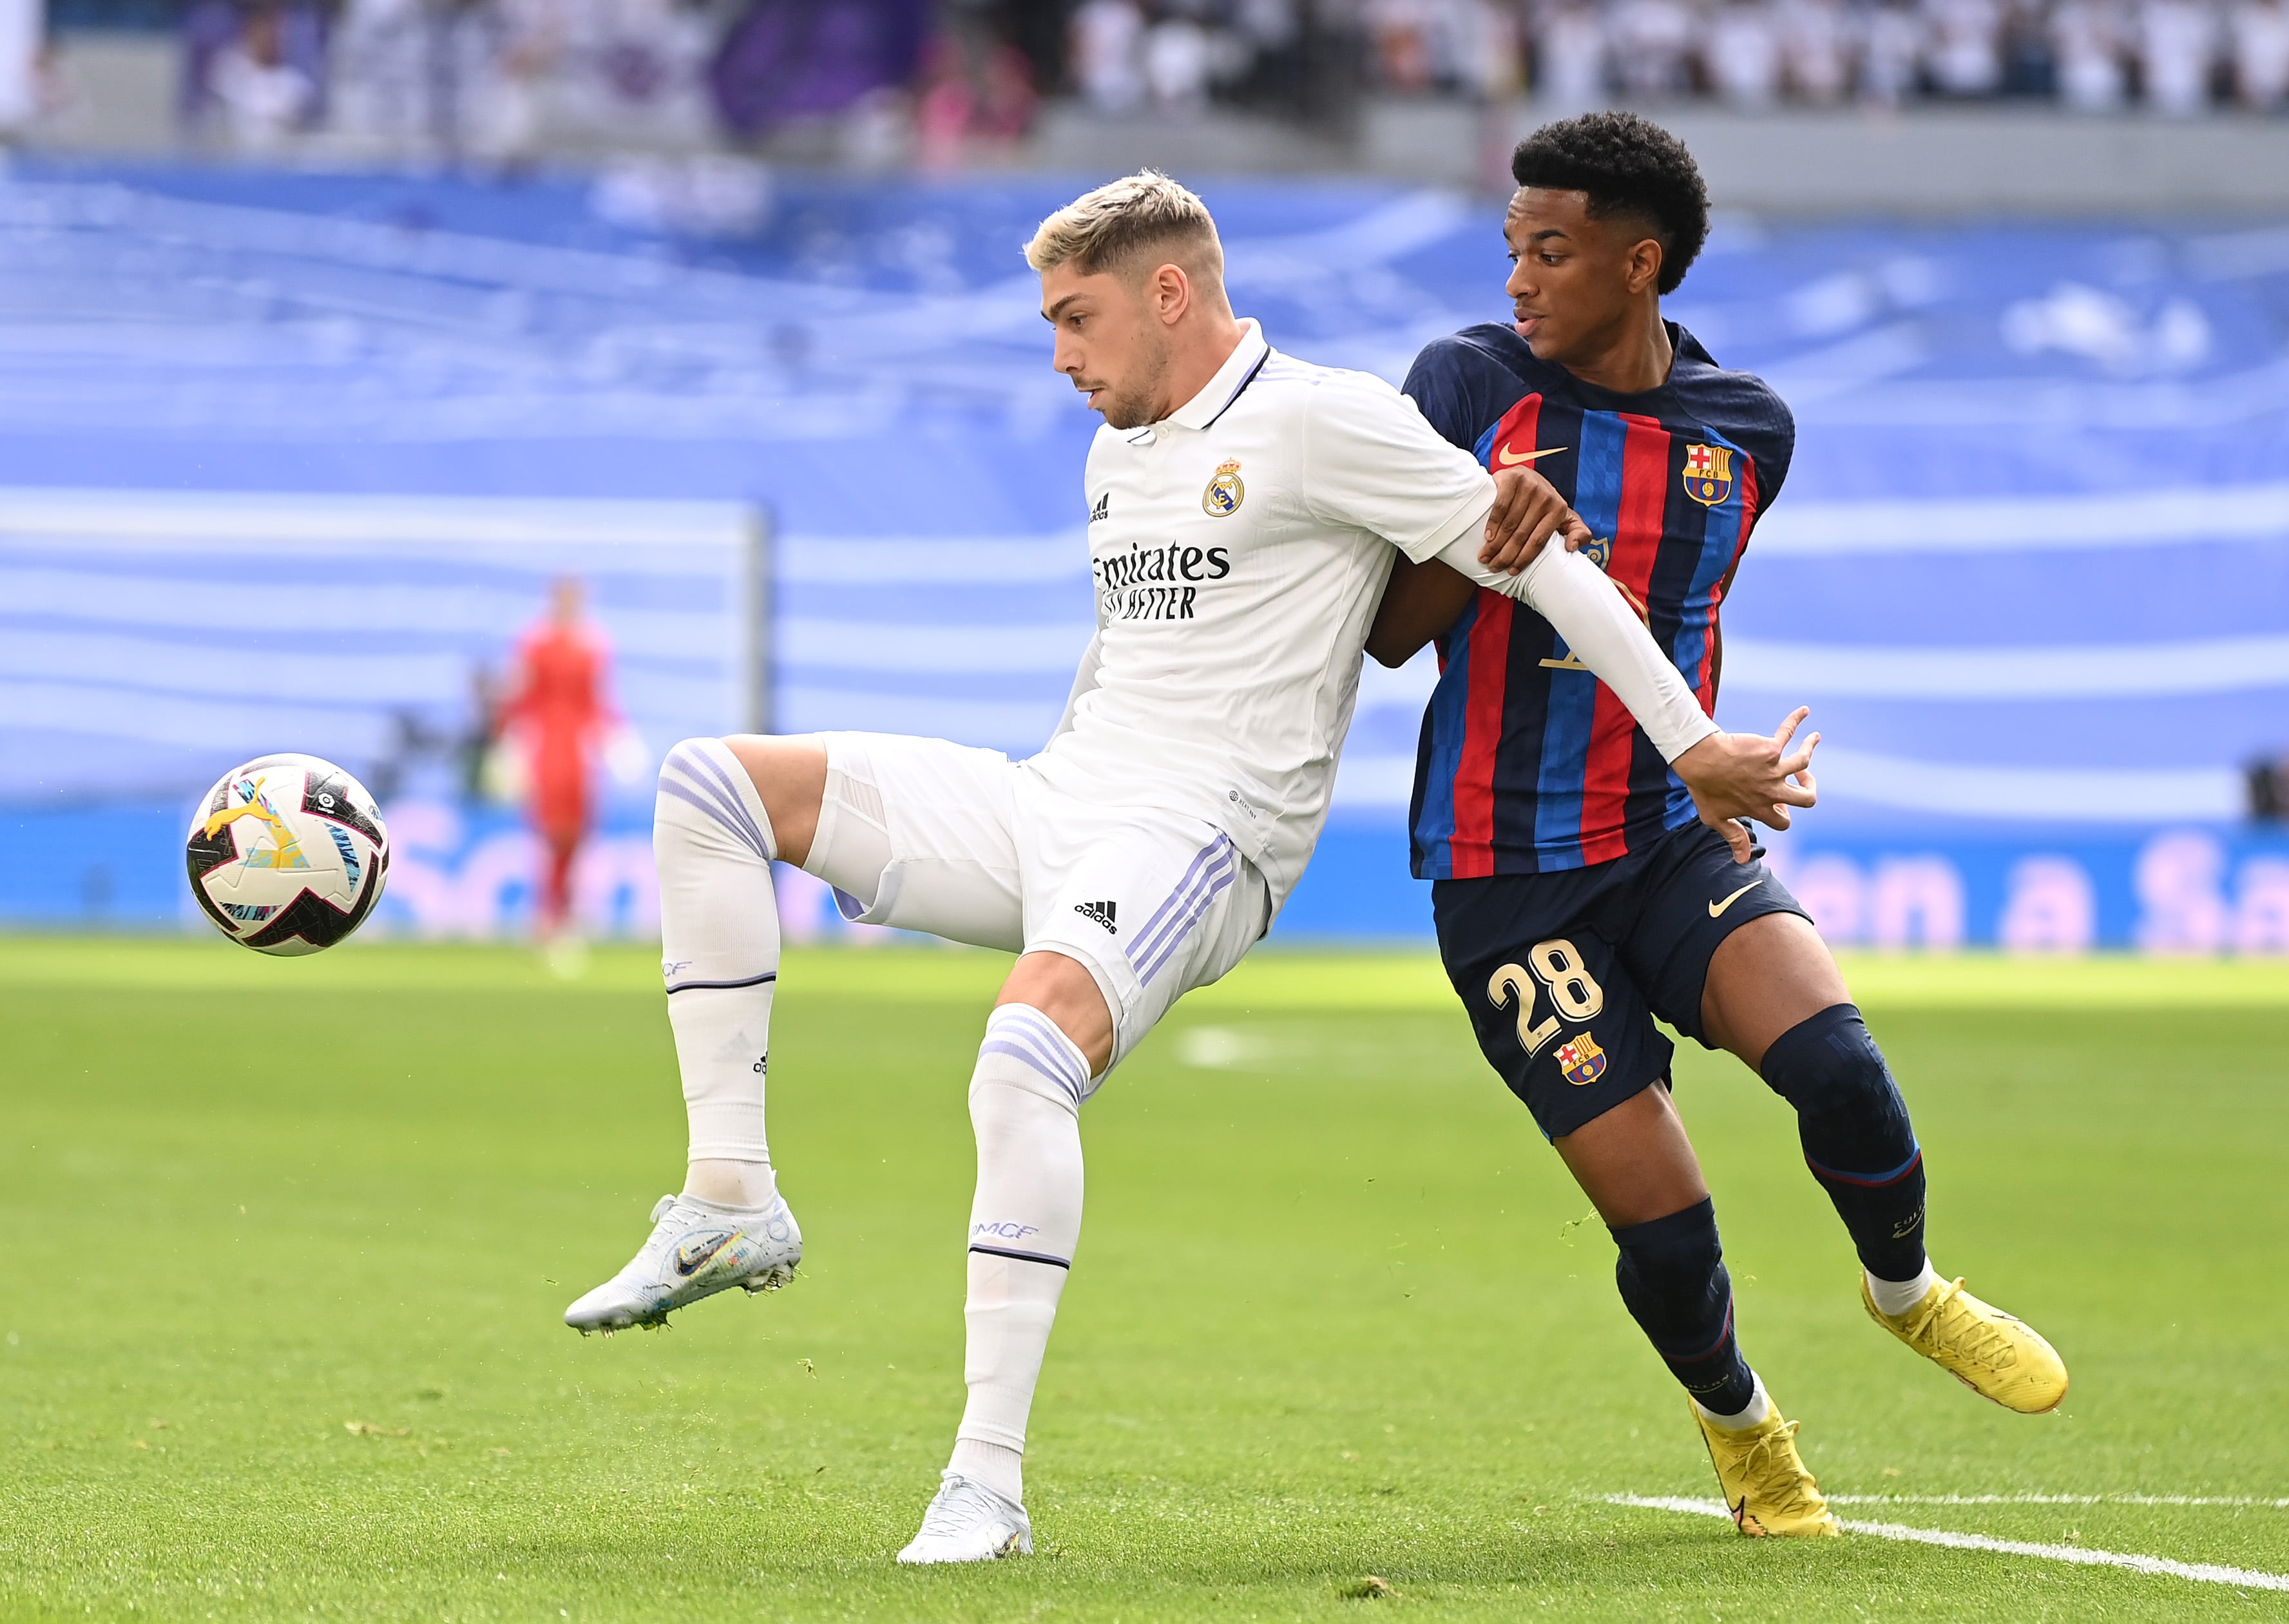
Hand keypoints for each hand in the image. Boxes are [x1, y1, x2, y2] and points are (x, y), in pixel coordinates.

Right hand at [1480, 467, 1592, 574]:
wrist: (1526, 477)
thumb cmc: (1544, 503)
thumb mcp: (1566, 518)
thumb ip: (1578, 532)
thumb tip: (1571, 547)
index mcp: (1559, 509)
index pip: (1539, 540)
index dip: (1524, 558)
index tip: (1511, 571)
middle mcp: (1546, 496)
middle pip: (1522, 534)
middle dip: (1506, 555)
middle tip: (1494, 567)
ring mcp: (1529, 486)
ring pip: (1509, 523)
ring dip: (1495, 544)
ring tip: (1485, 556)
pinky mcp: (1512, 478)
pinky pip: (1500, 506)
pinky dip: (1493, 523)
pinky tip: (1487, 536)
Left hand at [1672, 706, 1819, 863]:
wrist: (1698, 760)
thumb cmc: (1704, 787)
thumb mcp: (1715, 818)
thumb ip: (1734, 836)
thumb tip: (1743, 860)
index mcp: (1760, 808)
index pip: (1784, 821)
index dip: (1783, 816)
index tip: (1777, 806)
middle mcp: (1771, 790)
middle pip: (1806, 798)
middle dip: (1809, 790)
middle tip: (1804, 780)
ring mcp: (1773, 769)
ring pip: (1803, 763)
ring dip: (1810, 749)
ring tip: (1814, 739)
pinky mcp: (1769, 749)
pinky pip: (1787, 732)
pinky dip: (1796, 720)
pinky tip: (1803, 711)